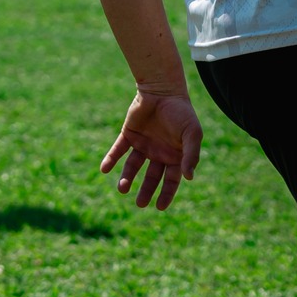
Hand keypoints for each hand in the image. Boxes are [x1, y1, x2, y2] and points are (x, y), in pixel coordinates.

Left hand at [100, 88, 201, 209]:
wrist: (163, 89)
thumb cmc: (181, 112)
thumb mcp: (192, 133)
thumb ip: (191, 155)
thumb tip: (188, 177)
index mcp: (175, 155)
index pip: (171, 180)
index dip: (166, 194)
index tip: (160, 207)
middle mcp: (158, 152)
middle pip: (151, 177)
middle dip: (146, 191)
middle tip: (140, 204)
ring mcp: (143, 144)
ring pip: (133, 166)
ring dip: (127, 178)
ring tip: (122, 189)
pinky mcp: (128, 135)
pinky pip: (118, 150)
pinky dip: (110, 159)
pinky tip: (104, 169)